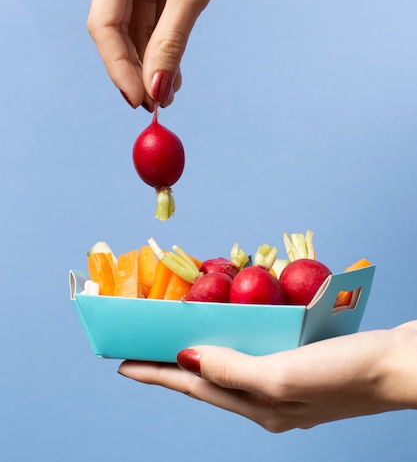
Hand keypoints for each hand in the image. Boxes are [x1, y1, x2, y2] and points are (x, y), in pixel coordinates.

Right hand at [87, 0, 282, 109]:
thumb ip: (170, 43)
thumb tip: (156, 91)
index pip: (104, 23)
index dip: (118, 67)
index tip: (138, 100)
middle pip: (118, 31)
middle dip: (136, 68)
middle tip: (154, 104)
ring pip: (138, 32)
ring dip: (152, 63)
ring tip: (169, 95)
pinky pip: (156, 24)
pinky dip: (165, 49)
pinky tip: (175, 75)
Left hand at [118, 322, 416, 431]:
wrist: (400, 366)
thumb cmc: (346, 373)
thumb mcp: (283, 375)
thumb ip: (233, 369)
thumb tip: (188, 357)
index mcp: (260, 408)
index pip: (195, 386)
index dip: (157, 373)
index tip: (122, 362)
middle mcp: (267, 400)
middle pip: (209, 377)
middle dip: (173, 362)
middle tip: (144, 346)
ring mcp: (285, 383)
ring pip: (232, 363)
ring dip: (205, 346)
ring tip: (180, 333)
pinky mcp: (301, 364)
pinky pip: (256, 350)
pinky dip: (238, 336)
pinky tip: (235, 324)